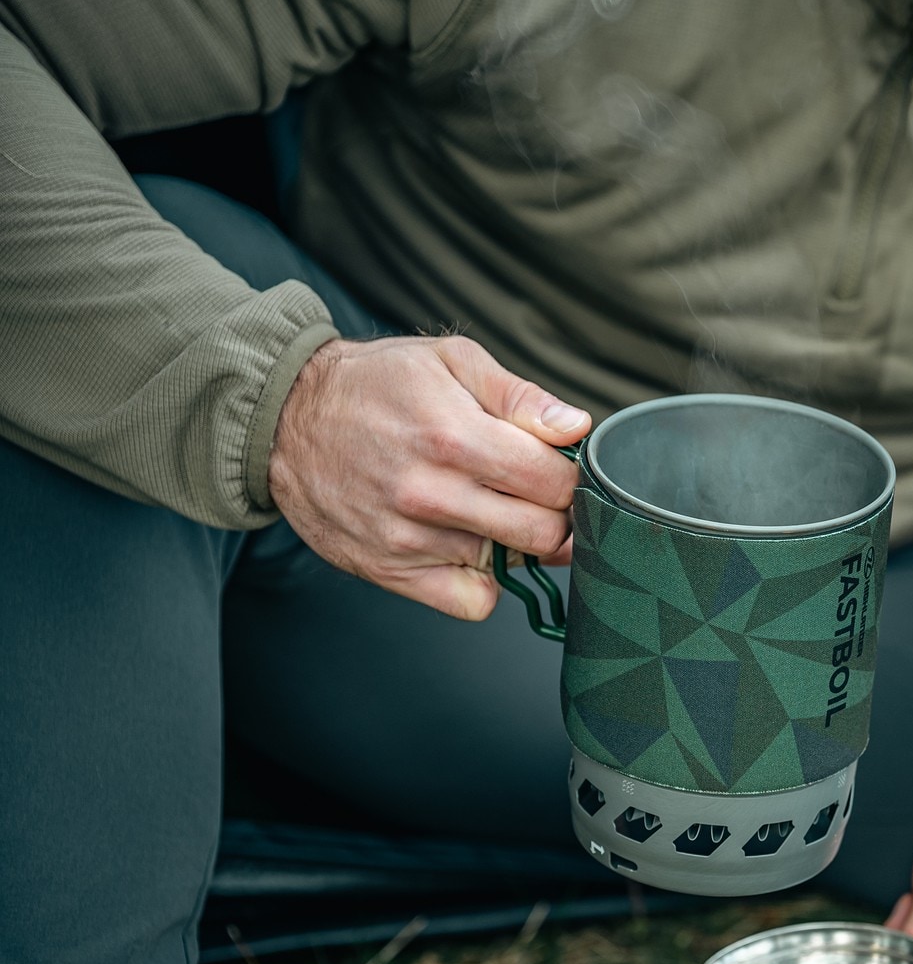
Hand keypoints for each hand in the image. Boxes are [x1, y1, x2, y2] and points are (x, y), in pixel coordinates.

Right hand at [267, 334, 589, 619]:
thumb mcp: (451, 361)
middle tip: (538, 497)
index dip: (572, 478)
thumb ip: (521, 397)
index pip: (557, 484)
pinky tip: (469, 546)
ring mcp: (409, 539)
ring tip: (489, 507)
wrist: (286, 417)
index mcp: (455, 436)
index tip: (561, 471)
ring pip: (511, 567)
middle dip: (555, 516)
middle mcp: (432, 493)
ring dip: (515, 544)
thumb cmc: (375, 384)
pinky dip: (483, 582)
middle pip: (542, 534)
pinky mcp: (390, 571)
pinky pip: (471, 602)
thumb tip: (576, 427)